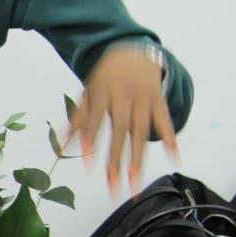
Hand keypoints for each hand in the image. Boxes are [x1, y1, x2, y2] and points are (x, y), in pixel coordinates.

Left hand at [68, 47, 177, 193]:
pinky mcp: (159, 102)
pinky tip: (175, 159)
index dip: (91, 141)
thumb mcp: (89, 91)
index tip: (88, 165)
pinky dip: (171, 139)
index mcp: (103, 93)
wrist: (134, 51)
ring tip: (135, 182)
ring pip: (142, 132)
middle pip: (120, 131)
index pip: (95, 119)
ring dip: (138, 159)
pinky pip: (166, 122)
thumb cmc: (106, 78)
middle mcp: (124, 96)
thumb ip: (78, 117)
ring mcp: (143, 99)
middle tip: (112, 184)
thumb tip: (60, 143)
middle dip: (116, 160)